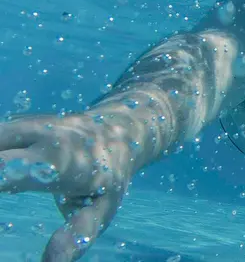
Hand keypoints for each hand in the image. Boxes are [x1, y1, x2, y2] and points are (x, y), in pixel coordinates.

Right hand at [0, 113, 137, 260]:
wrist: (117, 128)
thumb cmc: (109, 175)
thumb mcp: (105, 206)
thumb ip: (78, 233)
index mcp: (57, 157)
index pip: (5, 169)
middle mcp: (34, 134)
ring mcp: (18, 126)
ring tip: (1, 198)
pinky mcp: (8, 128)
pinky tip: (0, 186)